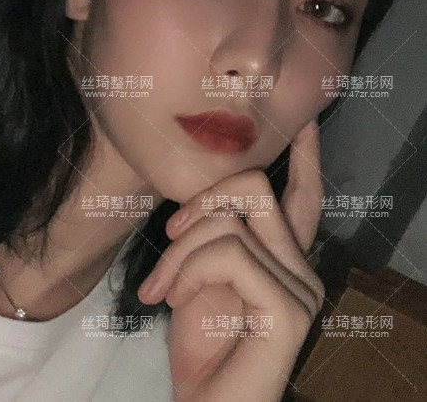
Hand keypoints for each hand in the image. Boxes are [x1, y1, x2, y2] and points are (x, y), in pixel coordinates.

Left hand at [137, 119, 324, 401]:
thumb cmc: (199, 343)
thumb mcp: (203, 276)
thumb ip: (218, 237)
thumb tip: (209, 195)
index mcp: (284, 257)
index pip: (304, 196)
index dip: (305, 157)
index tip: (304, 122)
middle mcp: (302, 266)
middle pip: (254, 188)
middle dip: (201, 199)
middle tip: (170, 231)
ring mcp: (300, 288)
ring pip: (231, 219)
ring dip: (180, 249)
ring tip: (160, 287)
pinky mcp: (288, 309)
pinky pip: (229, 253)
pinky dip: (188, 270)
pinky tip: (171, 301)